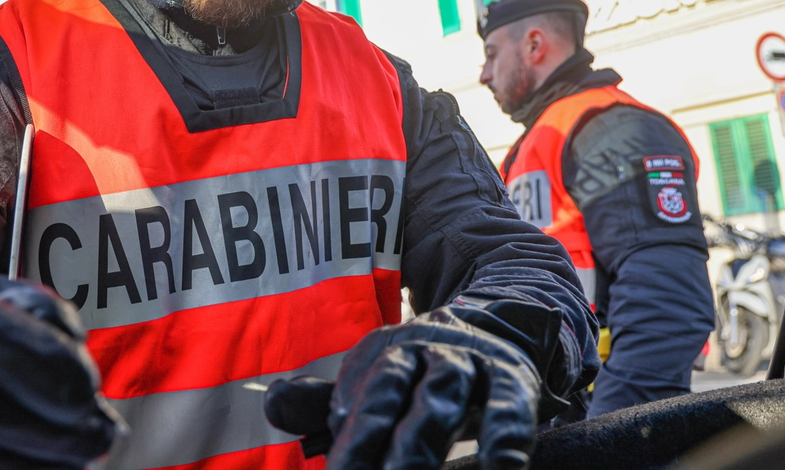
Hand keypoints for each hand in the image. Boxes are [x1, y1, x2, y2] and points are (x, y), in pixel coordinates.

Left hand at [267, 302, 565, 469]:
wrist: (488, 328)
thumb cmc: (416, 376)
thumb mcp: (373, 385)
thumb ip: (323, 403)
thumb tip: (273, 403)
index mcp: (386, 354)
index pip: (366, 398)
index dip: (354, 440)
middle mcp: (424, 351)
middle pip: (399, 392)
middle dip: (386, 444)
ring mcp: (468, 362)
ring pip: (446, 391)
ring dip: (430, 436)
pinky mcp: (511, 378)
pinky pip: (508, 404)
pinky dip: (506, 433)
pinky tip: (504, 466)